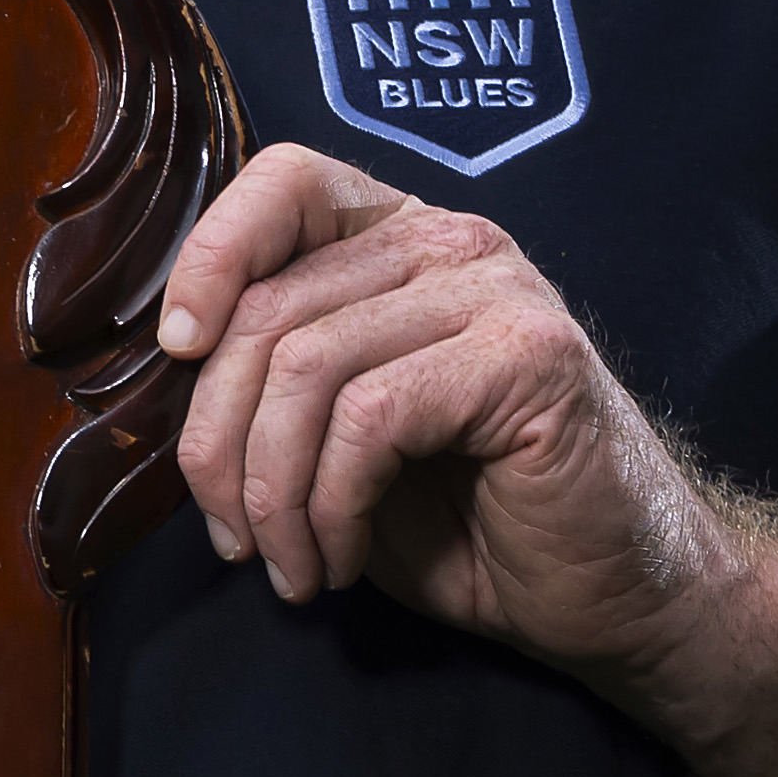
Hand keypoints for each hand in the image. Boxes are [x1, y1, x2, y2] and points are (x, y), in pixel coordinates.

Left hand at [154, 143, 741, 686]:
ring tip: (290, 566)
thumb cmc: (468, 522)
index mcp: (404, 240)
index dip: (211, 253)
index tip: (177, 349)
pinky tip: (340, 559)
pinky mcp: (528, 359)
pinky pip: (370, 417)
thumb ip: (272, 380)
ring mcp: (500, 293)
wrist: (610, 596)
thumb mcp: (339, 439)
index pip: (285, 179)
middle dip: (221, 442)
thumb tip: (167, 369)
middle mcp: (454, 244)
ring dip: (272, 493)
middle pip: (271, 306)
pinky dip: (330, 505)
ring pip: (308, 367)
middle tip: (233, 539)